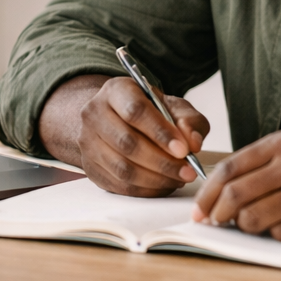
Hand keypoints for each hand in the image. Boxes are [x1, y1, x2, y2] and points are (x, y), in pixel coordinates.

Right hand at [37, 74, 209, 196]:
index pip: (135, 111)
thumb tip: (193, 143)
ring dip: (156, 179)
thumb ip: (189, 121)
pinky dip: (146, 190)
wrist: (117, 119)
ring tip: (179, 178)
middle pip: (127, 143)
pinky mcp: (90, 167)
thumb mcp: (173, 107)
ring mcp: (88, 142)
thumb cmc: (150, 112)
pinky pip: (119, 185)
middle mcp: (95, 114)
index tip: (184, 150)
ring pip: (122, 168)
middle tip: (188, 171)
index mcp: (116, 91)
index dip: (160, 133)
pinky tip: (164, 185)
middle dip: (162, 162)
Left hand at [191, 130, 280, 240]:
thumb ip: (265, 161)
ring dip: (249, 228)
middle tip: (215, 224)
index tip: (199, 210)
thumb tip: (221, 190)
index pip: (230, 169)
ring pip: (255, 221)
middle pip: (235, 197)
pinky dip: (279, 235)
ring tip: (260, 223)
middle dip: (218, 215)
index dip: (207, 194)